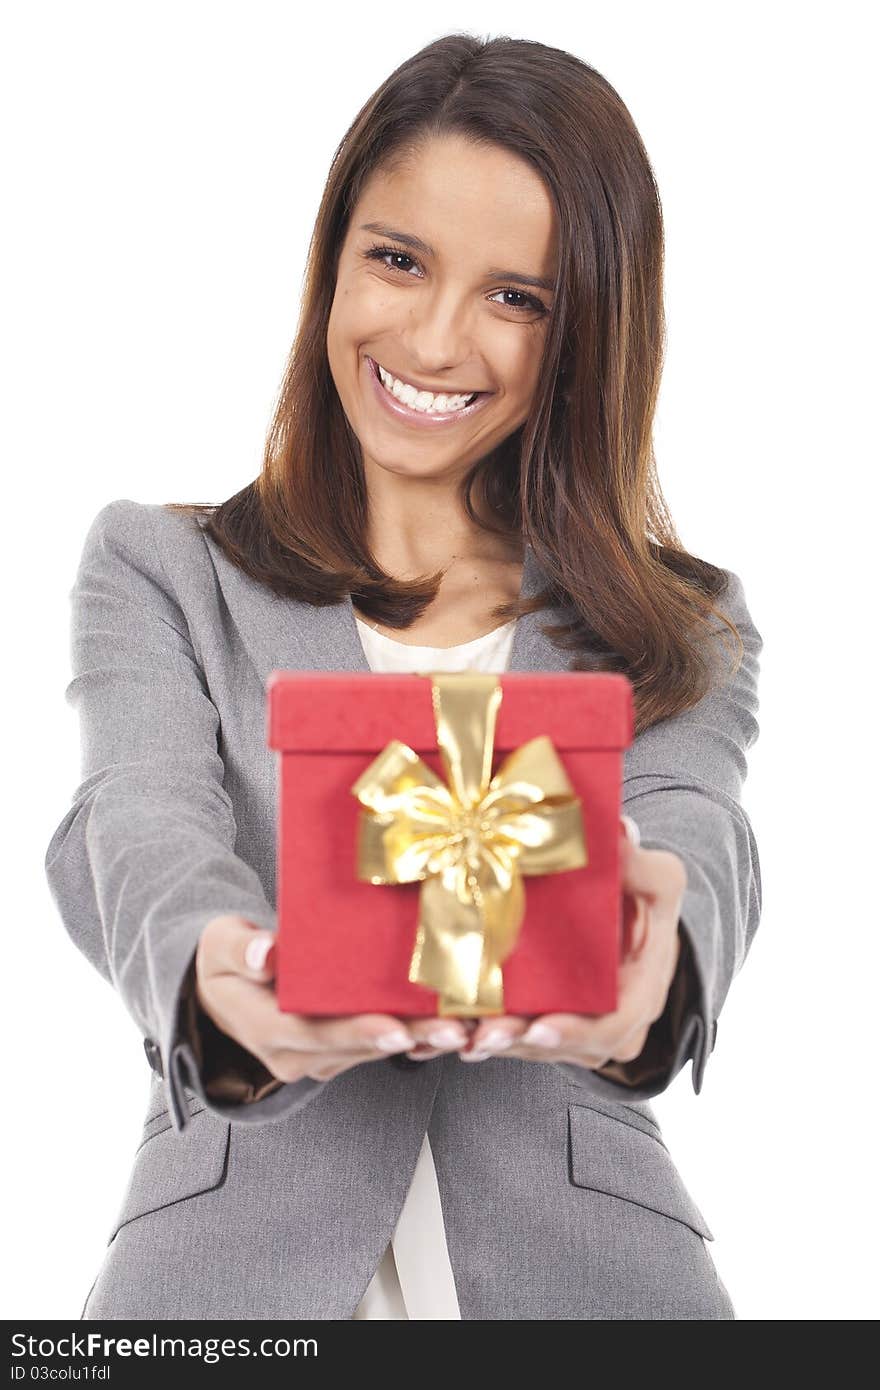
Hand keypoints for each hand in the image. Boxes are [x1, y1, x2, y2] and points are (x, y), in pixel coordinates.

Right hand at [194, 914, 476, 1081]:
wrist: (220, 987)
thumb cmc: (226, 957)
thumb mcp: (219, 943)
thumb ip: (240, 948)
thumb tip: (267, 953)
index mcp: (264, 1028)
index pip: (314, 1033)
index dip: (357, 1032)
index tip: (397, 1027)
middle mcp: (293, 1055)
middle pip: (356, 1047)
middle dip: (408, 1038)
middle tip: (455, 1030)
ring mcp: (317, 1059)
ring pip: (374, 1050)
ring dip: (420, 1040)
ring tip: (466, 1026)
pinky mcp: (336, 1052)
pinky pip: (376, 1045)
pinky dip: (413, 1034)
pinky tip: (453, 1022)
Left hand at [455, 817, 685, 1068]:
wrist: (632, 921)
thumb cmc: (644, 900)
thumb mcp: (658, 880)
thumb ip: (645, 866)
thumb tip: (621, 836)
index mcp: (640, 993)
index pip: (613, 1024)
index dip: (576, 1032)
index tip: (538, 1028)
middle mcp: (609, 1024)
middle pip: (561, 1045)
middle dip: (518, 1042)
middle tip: (480, 1036)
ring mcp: (575, 1031)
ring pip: (530, 1048)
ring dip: (492, 1042)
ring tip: (452, 1034)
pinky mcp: (545, 1025)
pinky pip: (512, 1040)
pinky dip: (477, 1036)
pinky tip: (437, 1038)